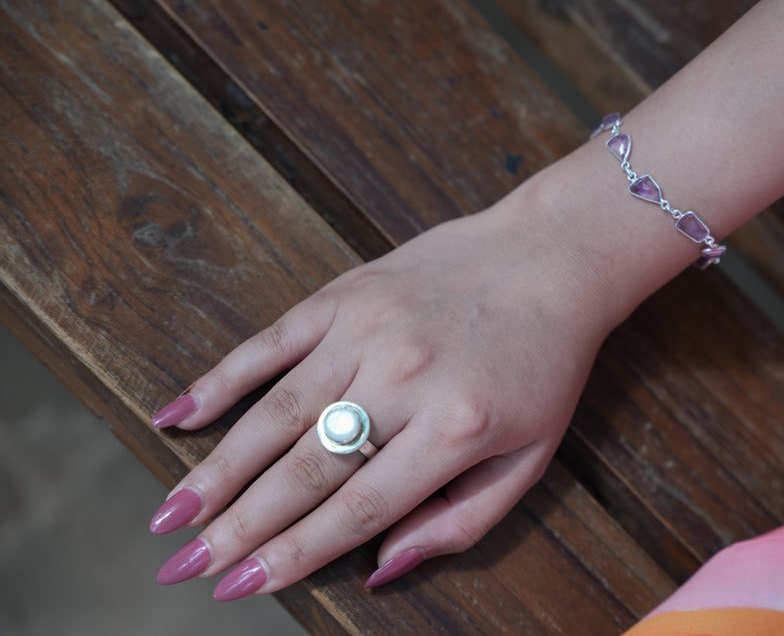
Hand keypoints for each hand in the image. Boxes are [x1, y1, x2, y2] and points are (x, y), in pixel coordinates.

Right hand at [148, 186, 617, 597]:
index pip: (355, 509)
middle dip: (237, 527)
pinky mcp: (347, 294)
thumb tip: (382, 569)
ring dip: (218, 469)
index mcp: (454, 429)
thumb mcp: (530, 456)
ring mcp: (368, 331)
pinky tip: (178, 417)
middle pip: (304, 469)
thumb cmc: (544, 365)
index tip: (240, 586)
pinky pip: (271, 341)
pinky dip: (221, 380)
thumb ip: (461, 520)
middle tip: (183, 568)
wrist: (551, 258)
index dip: (292, 555)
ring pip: (275, 412)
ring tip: (171, 516)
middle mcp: (402, 380)